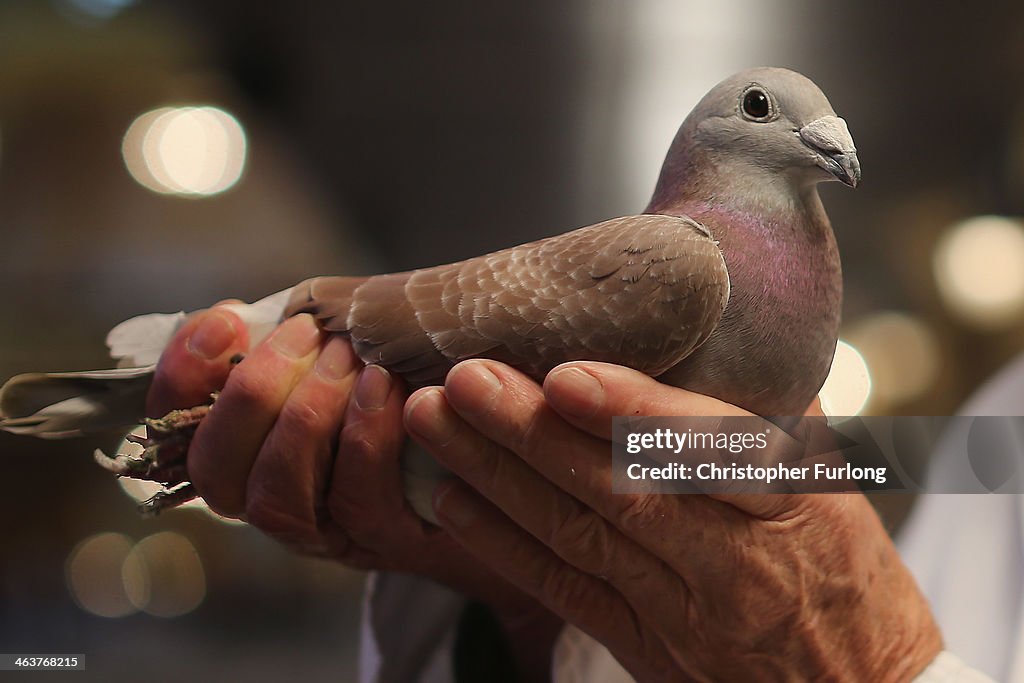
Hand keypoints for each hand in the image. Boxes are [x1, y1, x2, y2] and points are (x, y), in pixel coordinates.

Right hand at [147, 307, 550, 622]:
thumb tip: (263, 311)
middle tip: (313, 335)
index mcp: (254, 443)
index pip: (177, 424)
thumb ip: (310, 335)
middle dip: (254, 393)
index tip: (228, 319)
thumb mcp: (360, 347)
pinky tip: (394, 391)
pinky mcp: (390, 542)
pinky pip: (360, 505)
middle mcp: (278, 494)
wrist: (513, 445)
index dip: (184, 373)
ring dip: (308, 418)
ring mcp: (332, 528)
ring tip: (353, 361)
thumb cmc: (426, 382)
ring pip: (276, 500)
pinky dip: (368, 440)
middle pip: (217, 470)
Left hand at [405, 359, 943, 680]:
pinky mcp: (645, 647)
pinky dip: (505, 547)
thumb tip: (710, 328)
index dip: (634, 414)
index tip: (566, 373)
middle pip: (620, 492)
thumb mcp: (836, 487)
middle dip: (533, 432)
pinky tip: (454, 499)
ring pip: (578, 537)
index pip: (709, 453)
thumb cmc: (851, 577)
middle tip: (464, 376)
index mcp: (791, 506)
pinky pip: (566, 592)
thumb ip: (770, 411)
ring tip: (438, 419)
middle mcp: (732, 562)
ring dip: (499, 476)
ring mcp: (681, 611)